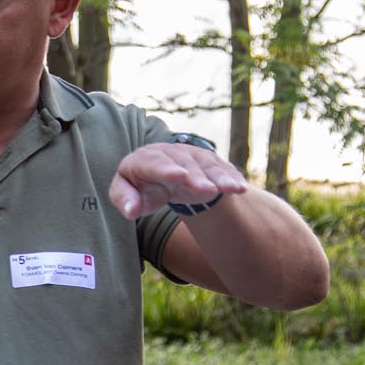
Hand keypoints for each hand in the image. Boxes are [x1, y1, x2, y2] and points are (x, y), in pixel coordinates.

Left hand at [110, 142, 249, 219]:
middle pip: (185, 163)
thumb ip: (124, 200)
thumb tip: (131, 210)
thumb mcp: (125, 193)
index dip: (167, 168)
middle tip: (207, 189)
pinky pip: (222, 169)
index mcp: (144, 159)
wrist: (162, 175)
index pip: (154, 162)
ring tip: (232, 188)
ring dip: (220, 177)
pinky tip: (240, 188)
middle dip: (197, 176)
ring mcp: (192, 156)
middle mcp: (170, 153)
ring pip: (207, 164)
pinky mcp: (209, 163)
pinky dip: (232, 178)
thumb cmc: (141, 187)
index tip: (180, 176)